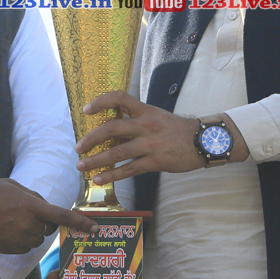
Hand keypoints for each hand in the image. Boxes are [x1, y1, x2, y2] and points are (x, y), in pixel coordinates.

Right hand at [0, 178, 96, 253]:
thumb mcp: (13, 186)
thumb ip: (33, 196)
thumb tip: (45, 206)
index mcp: (31, 206)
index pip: (62, 215)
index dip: (80, 222)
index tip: (95, 229)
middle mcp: (27, 225)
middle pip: (48, 228)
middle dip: (42, 221)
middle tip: (23, 211)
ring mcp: (17, 239)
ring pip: (35, 239)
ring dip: (30, 231)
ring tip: (9, 219)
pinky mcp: (8, 249)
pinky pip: (23, 247)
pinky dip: (20, 240)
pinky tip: (4, 229)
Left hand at [74, 91, 243, 182]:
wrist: (202, 141)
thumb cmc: (175, 128)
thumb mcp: (155, 115)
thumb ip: (135, 117)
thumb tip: (111, 121)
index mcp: (144, 110)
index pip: (119, 98)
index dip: (101, 101)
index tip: (86, 110)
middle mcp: (145, 125)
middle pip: (112, 128)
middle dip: (91, 139)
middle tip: (78, 147)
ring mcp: (150, 144)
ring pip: (117, 153)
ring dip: (96, 161)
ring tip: (82, 166)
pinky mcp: (155, 161)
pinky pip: (129, 170)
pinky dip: (111, 176)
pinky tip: (99, 180)